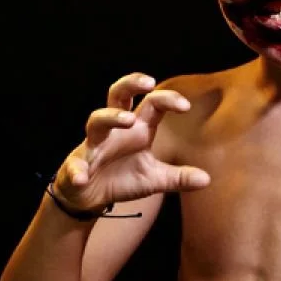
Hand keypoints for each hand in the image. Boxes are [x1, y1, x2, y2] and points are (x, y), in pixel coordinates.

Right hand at [52, 72, 209, 211]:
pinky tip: (83, 176)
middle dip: (131, 84)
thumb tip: (207, 180)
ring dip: (111, 117)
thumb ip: (178, 178)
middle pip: (118, 95)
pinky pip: (74, 165)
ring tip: (127, 120)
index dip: (168, 99)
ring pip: (96, 121)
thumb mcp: (154, 180)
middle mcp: (115, 130)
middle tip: (149, 82)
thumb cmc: (123, 179)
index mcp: (137, 129)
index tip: (185, 105)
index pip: (153, 104)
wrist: (90, 198)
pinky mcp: (75, 166)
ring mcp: (93, 145)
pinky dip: (77, 170)